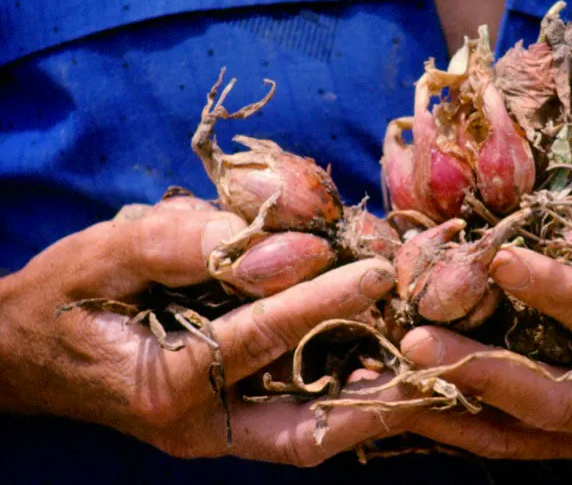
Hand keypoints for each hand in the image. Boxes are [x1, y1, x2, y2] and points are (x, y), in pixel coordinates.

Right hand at [0, 197, 398, 465]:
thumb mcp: (104, 254)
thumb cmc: (64, 300)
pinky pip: (302, 416)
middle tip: (434, 364)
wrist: (29, 353)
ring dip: (374, 405)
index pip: (256, 340)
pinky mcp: (232, 420)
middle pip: (305, 432)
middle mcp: (201, 425)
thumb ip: (176, 242)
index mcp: (164, 385)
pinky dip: (347, 394)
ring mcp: (220, 431)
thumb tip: (262, 235)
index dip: (317, 299)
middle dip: (375, 401)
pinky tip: (385, 362)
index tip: (374, 268)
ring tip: (431, 372)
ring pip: (313, 433)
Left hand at [399, 178, 571, 462]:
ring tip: (388, 383)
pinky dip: (455, 428)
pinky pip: (507, 446)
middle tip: (414, 341)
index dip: (557, 292)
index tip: (501, 258)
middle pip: (549, 398)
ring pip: (515, 436)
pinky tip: (406, 404)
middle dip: (481, 370)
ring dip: (450, 411)